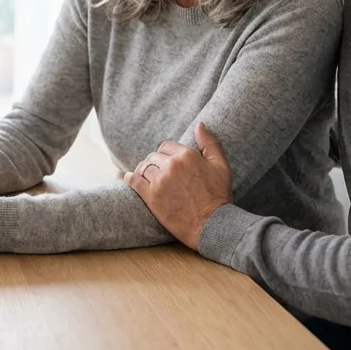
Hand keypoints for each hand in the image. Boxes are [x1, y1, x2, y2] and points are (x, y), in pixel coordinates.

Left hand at [125, 123, 232, 250]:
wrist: (211, 224)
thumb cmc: (218, 196)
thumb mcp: (221, 166)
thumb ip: (209, 144)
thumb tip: (200, 125)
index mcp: (187, 155)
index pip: (166, 146)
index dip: (165, 153)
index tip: (166, 161)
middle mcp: (171, 165)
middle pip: (154, 156)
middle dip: (155, 162)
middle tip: (157, 171)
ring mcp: (160, 180)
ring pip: (144, 168)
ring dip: (144, 171)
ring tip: (145, 176)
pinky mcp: (151, 196)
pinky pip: (134, 181)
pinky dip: (130, 178)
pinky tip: (130, 179)